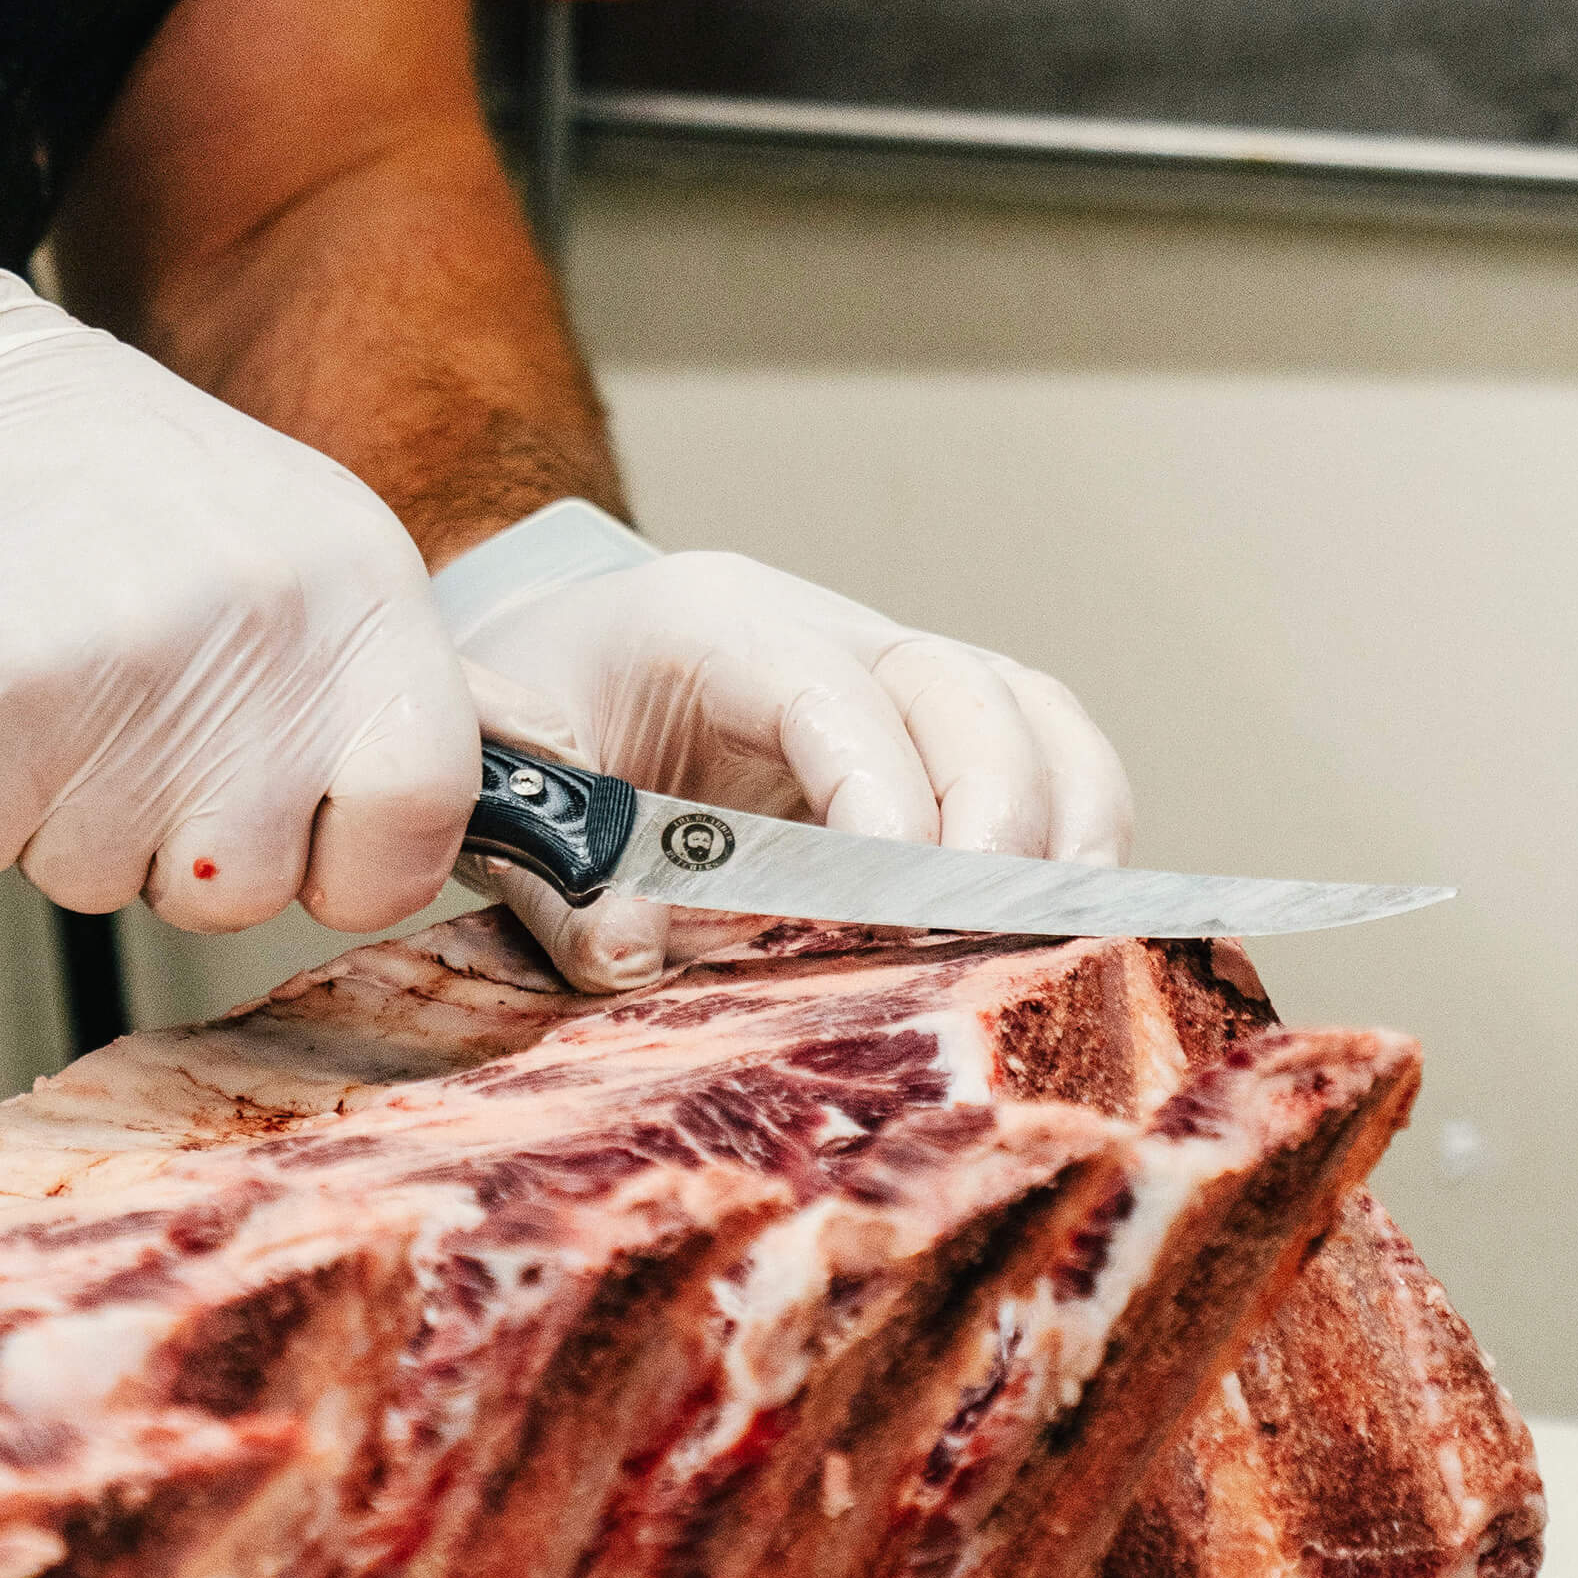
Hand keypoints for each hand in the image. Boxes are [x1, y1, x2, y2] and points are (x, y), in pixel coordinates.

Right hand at [0, 227, 477, 933]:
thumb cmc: (139, 492)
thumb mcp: (318, 559)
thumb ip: (377, 699)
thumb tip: (448, 840)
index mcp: (368, 599)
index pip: (424, 807)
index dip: (368, 870)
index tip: (319, 850)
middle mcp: (269, 631)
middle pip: (247, 889)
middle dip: (185, 858)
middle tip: (146, 745)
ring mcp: (134, 666)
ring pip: (100, 882)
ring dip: (66, 822)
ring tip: (67, 700)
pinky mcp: (0, 697)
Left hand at [444, 507, 1131, 989]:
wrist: (548, 666)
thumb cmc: (533, 722)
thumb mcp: (508, 784)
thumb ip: (553, 876)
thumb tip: (627, 955)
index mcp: (709, 621)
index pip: (828, 687)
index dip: (879, 789)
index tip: (894, 904)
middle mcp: (818, 626)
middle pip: (955, 684)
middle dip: (995, 811)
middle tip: (985, 932)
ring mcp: (882, 666)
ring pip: (1022, 706)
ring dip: (1062, 816)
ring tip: (1059, 929)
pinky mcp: (919, 724)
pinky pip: (1034, 742)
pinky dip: (1069, 819)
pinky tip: (1059, 912)